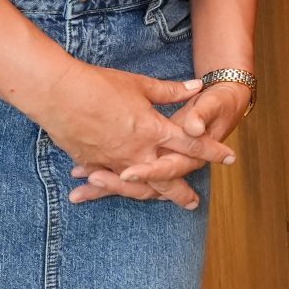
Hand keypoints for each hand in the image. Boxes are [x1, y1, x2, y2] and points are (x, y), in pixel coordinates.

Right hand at [30, 60, 234, 209]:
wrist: (59, 94)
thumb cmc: (101, 85)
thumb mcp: (140, 85)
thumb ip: (170, 91)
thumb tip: (197, 86)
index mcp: (153, 129)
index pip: (191, 144)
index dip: (212, 151)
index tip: (229, 158)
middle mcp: (138, 151)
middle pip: (167, 177)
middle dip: (182, 192)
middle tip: (193, 203)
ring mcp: (114, 161)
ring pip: (139, 186)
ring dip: (152, 195)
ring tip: (162, 202)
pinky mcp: (93, 163)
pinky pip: (109, 181)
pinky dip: (115, 188)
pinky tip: (119, 190)